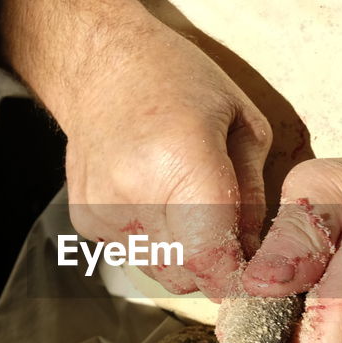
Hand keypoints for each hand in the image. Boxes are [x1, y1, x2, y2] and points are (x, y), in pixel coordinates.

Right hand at [55, 4, 272, 299]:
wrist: (102, 63)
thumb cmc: (180, 82)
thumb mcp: (243, 124)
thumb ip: (253, 197)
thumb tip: (254, 254)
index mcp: (180, 161)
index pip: (212, 259)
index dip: (239, 278)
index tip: (256, 274)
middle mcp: (134, 192)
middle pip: (188, 275)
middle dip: (215, 266)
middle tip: (227, 231)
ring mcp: (103, 210)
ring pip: (160, 272)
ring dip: (184, 255)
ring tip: (186, 203)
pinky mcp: (85, 220)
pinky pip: (134, 255)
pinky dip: (154, 241)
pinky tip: (154, 198)